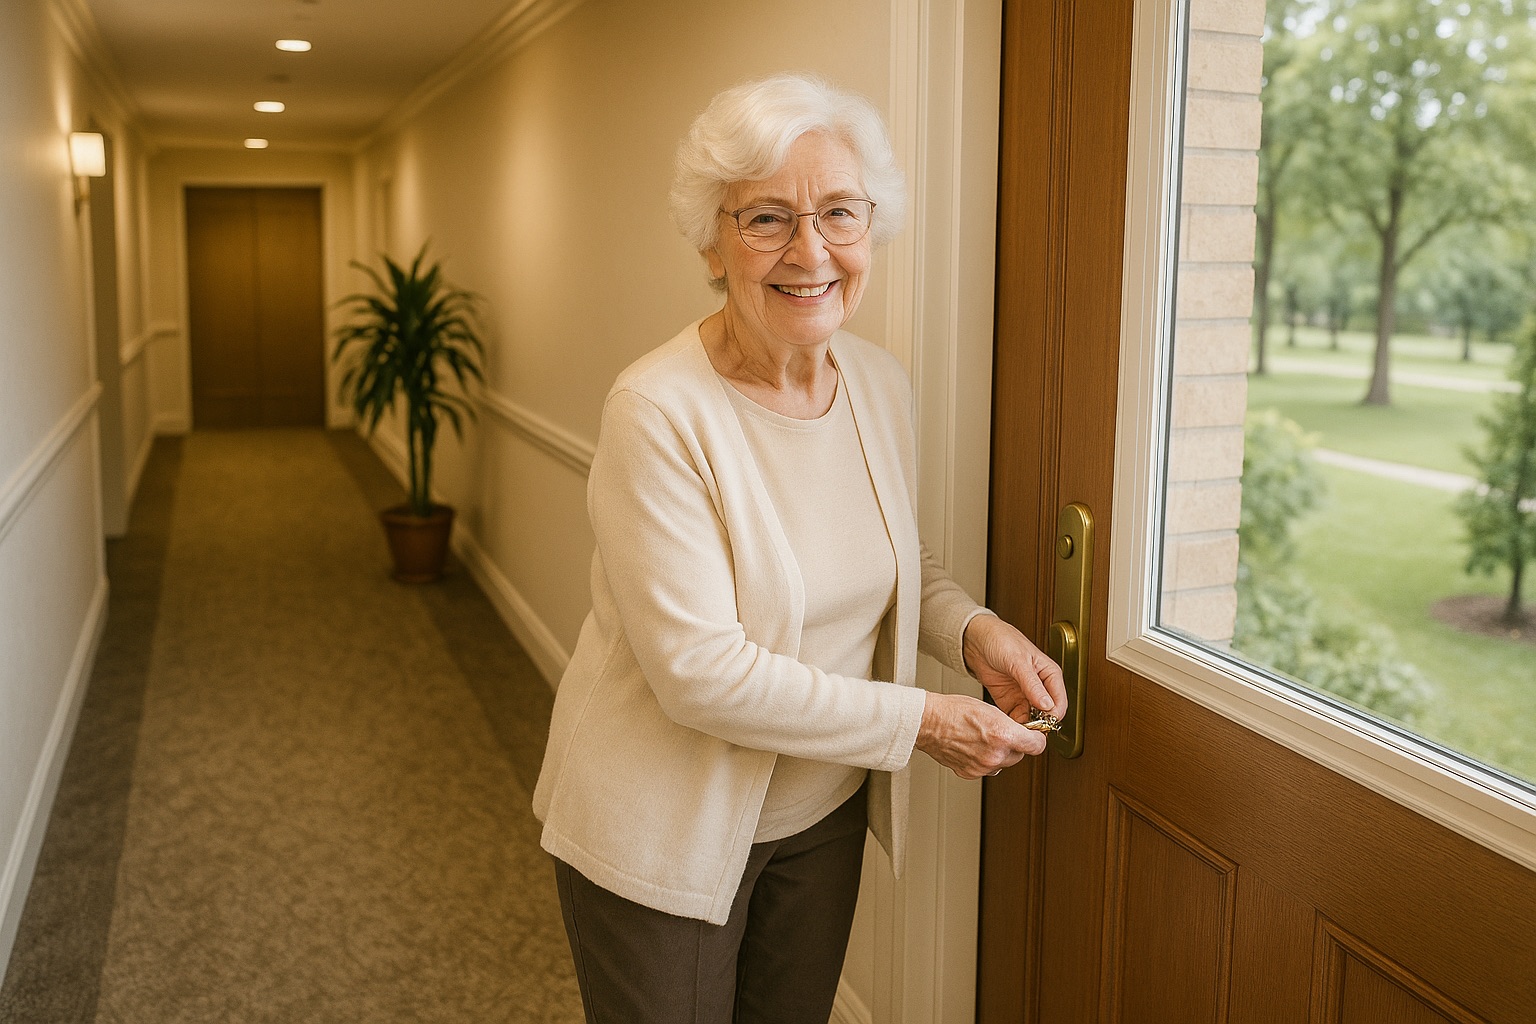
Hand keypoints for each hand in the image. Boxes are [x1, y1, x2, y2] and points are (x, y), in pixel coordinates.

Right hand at [915, 691, 1043, 779]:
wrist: (928, 722)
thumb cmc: (953, 710)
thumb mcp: (990, 709)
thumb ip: (1010, 724)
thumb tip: (1022, 733)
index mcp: (1003, 735)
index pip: (1037, 745)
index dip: (1036, 739)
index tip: (1034, 736)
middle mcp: (995, 755)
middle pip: (1020, 755)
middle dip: (1015, 746)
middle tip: (1003, 734)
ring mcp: (983, 767)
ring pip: (1003, 763)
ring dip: (999, 754)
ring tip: (983, 738)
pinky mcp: (970, 773)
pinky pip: (986, 769)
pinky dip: (983, 760)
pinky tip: (973, 746)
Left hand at [962, 614, 1067, 726]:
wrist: (976, 639)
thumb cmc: (1001, 640)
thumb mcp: (1017, 661)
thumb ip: (1032, 685)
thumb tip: (1047, 705)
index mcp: (1049, 675)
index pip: (1059, 702)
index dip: (1052, 716)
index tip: (1041, 725)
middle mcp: (1040, 687)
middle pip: (1046, 714)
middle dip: (1039, 724)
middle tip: (1027, 730)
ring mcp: (1024, 695)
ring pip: (1031, 719)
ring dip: (1025, 726)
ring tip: (1015, 729)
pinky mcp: (1009, 701)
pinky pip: (1015, 718)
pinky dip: (1012, 724)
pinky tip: (1007, 725)